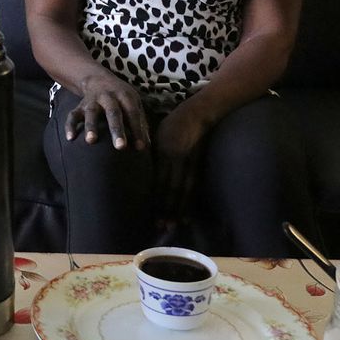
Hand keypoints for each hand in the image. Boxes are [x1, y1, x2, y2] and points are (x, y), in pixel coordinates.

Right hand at [66, 73, 148, 149]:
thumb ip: (140, 123)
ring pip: (91, 113)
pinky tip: (70, 138)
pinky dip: (70, 126)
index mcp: (124, 96)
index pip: (132, 113)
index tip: (140, 148)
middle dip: (117, 130)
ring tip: (90, 141)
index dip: (137, 130)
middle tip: (121, 147)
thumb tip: (145, 146)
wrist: (98, 79)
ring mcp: (92, 101)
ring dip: (91, 126)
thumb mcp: (133, 104)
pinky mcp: (80, 106)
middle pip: (113, 113)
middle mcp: (108, 97)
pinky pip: (73, 115)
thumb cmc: (121, 98)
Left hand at [154, 98, 214, 229]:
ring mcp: (189, 163)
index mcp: (164, 151)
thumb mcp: (157, 133)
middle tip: (161, 226)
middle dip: (166, 208)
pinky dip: (190, 201)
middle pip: (170, 188)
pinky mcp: (198, 165)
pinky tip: (187, 213)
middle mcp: (176, 159)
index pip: (158, 179)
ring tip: (174, 225)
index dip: (154, 197)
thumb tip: (141, 170)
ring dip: (178, 209)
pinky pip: (194, 186)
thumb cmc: (173, 122)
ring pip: (183, 191)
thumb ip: (151, 152)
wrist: (198, 114)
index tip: (149, 211)